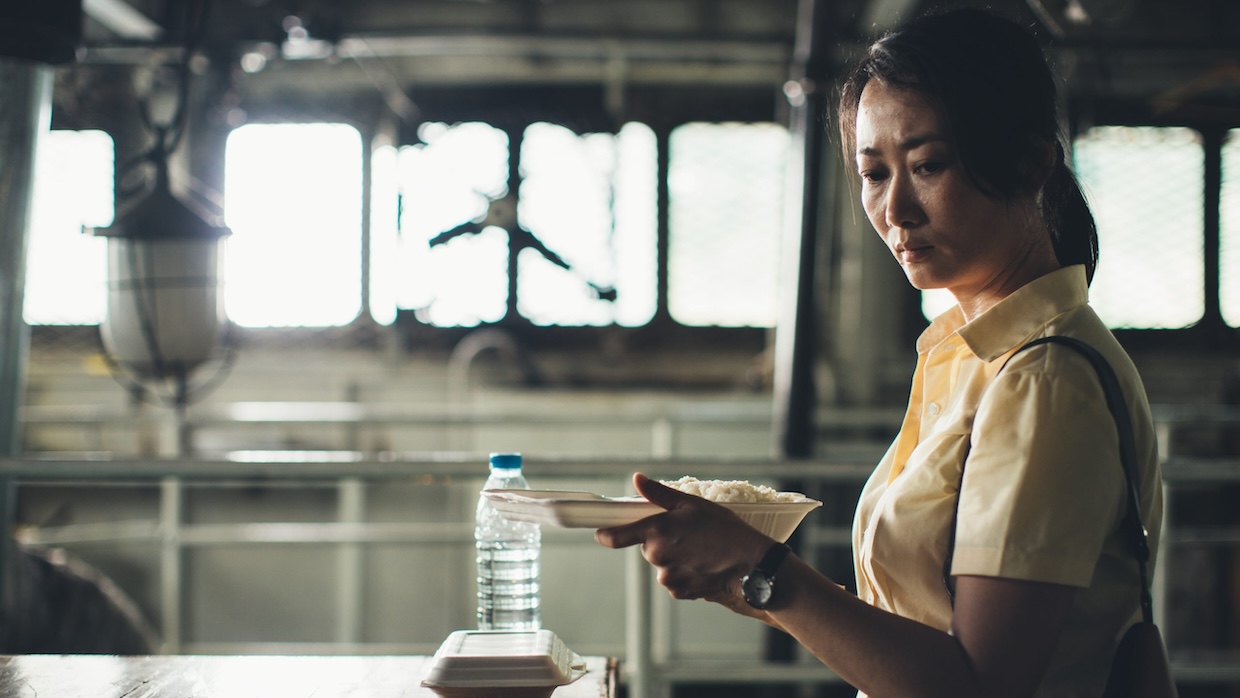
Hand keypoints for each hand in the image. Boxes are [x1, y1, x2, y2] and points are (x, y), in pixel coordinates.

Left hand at [594, 473, 774, 603]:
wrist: (750, 564)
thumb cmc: (725, 529)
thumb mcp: (692, 504)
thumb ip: (659, 494)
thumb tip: (636, 479)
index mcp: (656, 530)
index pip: (614, 537)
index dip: (605, 534)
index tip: (601, 532)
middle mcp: (657, 556)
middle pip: (646, 547)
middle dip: (660, 540)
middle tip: (685, 533)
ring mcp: (667, 576)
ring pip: (661, 563)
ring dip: (673, 557)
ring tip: (699, 549)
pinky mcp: (678, 592)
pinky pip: (673, 579)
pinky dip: (684, 572)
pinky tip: (701, 564)